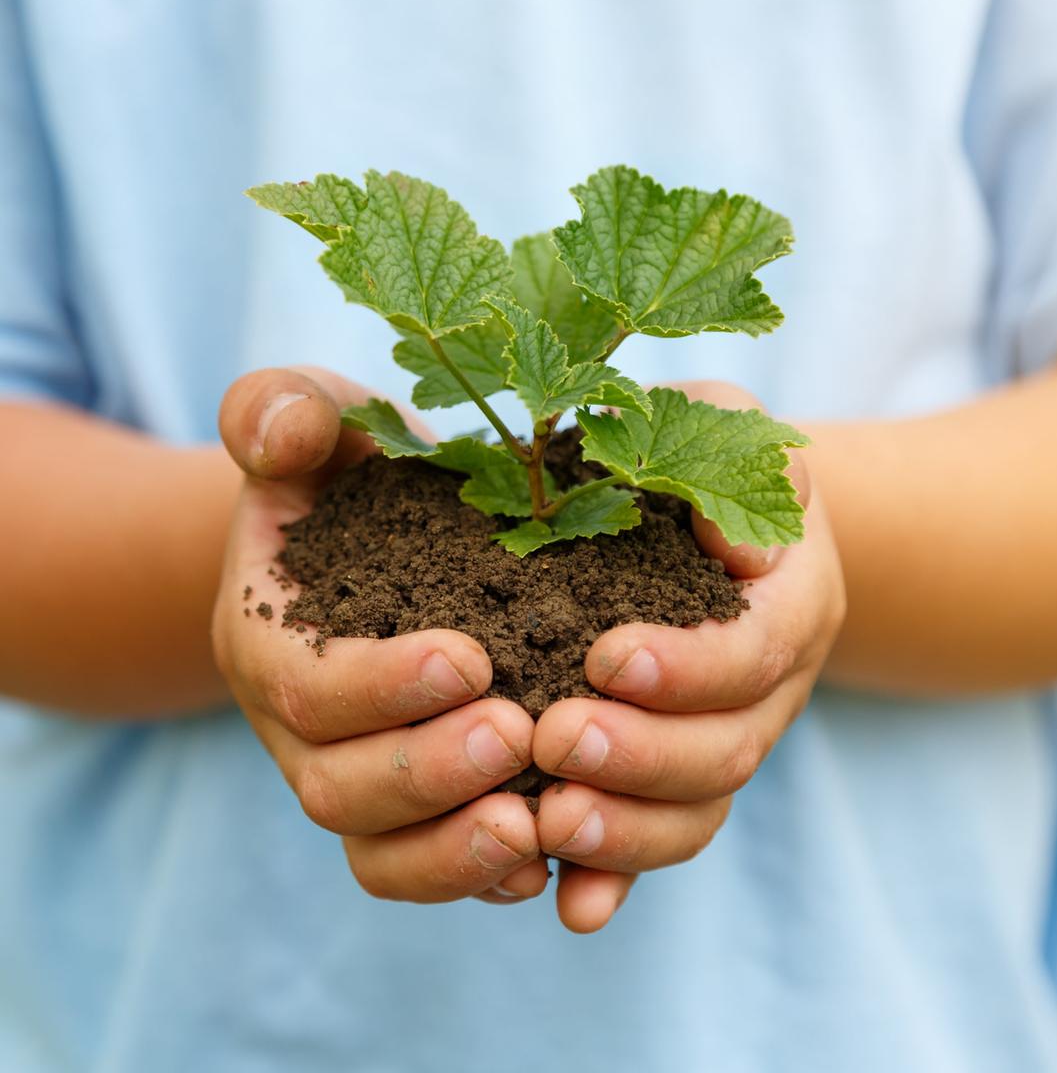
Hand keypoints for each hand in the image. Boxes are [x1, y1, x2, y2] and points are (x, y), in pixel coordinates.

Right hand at [212, 367, 548, 904]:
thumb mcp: (317, 421)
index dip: (380, 686)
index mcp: (270, 641)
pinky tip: (554, 855)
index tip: (470, 656)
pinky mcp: (411, 810)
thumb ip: (286, 410)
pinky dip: (483, 877)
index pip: (305, 688)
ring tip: (538, 821)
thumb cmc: (349, 472)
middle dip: (426, 773)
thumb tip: (279, 431)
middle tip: (518, 733)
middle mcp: (302, 730)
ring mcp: (355, 777)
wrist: (367, 535)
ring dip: (456, 851)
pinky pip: (431, 870)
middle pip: (338, 790)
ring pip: (382, 854)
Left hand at [532, 381, 845, 932]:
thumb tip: (726, 537)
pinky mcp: (675, 777)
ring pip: (698, 813)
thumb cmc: (705, 459)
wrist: (721, 522)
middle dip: (645, 755)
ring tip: (547, 821)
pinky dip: (619, 876)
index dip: (690, 667)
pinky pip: (658, 840)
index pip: (757, 650)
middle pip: (729, 750)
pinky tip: (570, 903)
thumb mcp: (720, 425)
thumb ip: (730, 462)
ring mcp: (725, 740)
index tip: (604, 656)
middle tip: (555, 741)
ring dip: (628, 829)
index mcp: (787, 602)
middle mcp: (768, 688)